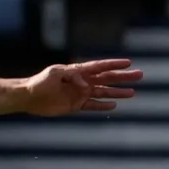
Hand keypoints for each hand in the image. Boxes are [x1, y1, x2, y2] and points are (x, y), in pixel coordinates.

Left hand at [20, 59, 143, 116]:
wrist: (29, 97)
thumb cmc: (39, 82)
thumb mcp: (54, 74)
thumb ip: (71, 76)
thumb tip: (86, 84)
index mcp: (78, 71)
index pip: (100, 67)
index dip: (114, 65)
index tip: (128, 63)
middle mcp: (82, 82)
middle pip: (107, 78)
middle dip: (123, 77)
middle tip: (139, 75)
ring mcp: (80, 94)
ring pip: (103, 92)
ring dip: (118, 92)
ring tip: (133, 93)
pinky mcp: (75, 105)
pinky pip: (93, 106)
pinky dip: (103, 106)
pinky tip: (114, 105)